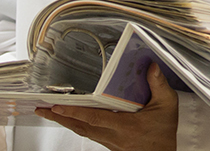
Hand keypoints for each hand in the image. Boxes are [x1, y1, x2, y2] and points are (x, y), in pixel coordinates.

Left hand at [36, 63, 178, 150]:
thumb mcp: (167, 106)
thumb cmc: (164, 133)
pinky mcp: (109, 144)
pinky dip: (76, 125)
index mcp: (126, 126)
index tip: (58, 105)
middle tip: (42, 108)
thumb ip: (159, 85)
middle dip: (60, 117)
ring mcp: (110, 142)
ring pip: (82, 131)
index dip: (74, 112)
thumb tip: (151, 67)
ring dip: (64, 122)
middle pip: (81, 126)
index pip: (94, 118)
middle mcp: (114, 136)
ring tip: (48, 112)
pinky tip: (69, 120)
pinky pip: (88, 134)